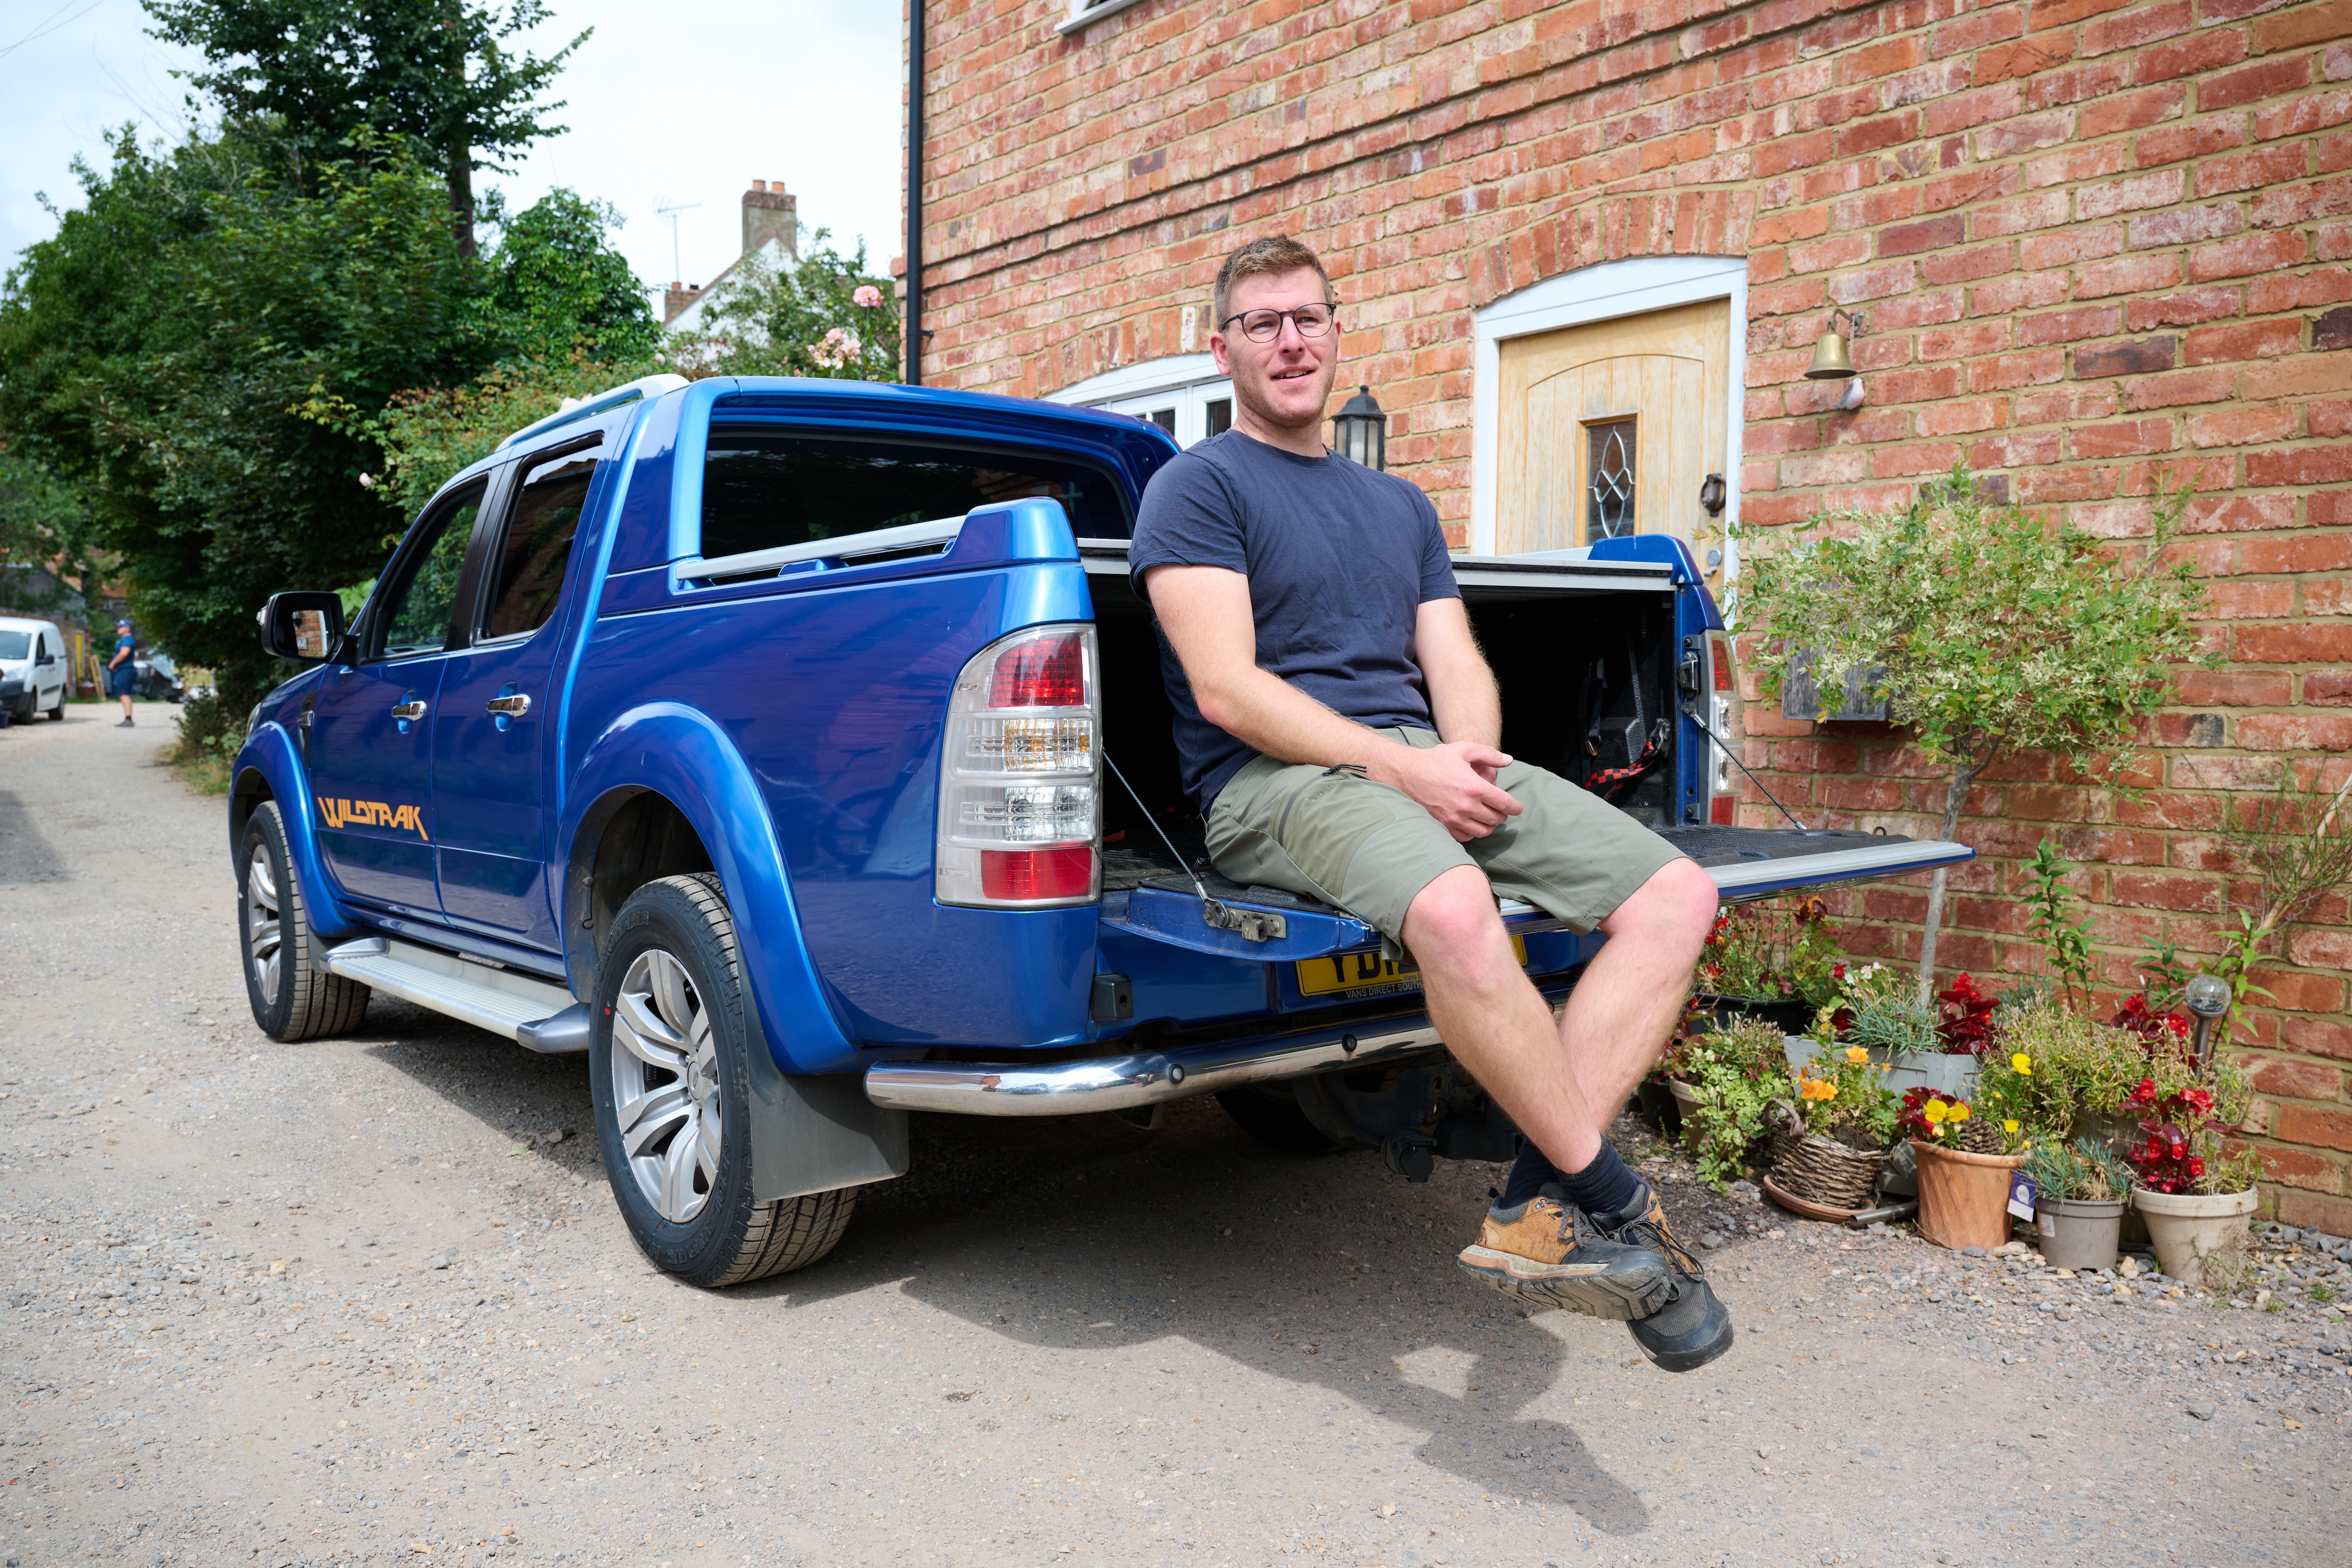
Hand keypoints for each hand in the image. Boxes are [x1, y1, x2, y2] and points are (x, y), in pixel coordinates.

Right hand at [1378, 741, 1521, 841]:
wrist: (1407, 774)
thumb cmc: (1436, 760)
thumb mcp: (1464, 750)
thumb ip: (1489, 755)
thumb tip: (1509, 761)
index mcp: (1475, 787)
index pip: (1504, 803)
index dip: (1515, 807)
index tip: (1517, 808)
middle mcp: (1467, 806)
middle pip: (1496, 819)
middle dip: (1503, 814)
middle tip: (1500, 809)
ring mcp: (1455, 818)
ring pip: (1483, 831)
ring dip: (1490, 825)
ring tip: (1488, 817)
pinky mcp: (1444, 825)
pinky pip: (1466, 837)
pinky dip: (1473, 833)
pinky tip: (1473, 824)